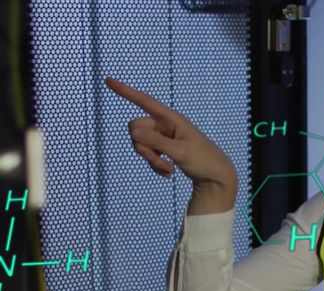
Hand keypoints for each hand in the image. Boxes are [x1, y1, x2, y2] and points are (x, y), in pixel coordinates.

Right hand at [104, 77, 237, 210]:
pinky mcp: (163, 149)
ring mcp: (163, 137)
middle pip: (136, 129)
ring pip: (140, 144)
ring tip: (168, 170)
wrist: (216, 177)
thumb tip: (132, 132)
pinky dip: (155, 165)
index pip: (145, 101)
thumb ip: (156, 142)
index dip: (126, 91)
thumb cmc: (204, 160)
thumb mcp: (181, 152)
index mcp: (172, 119)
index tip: (108, 80)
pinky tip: (168, 174)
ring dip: (150, 160)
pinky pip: (148, 155)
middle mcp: (165, 125)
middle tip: (160, 161)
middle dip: (143, 148)